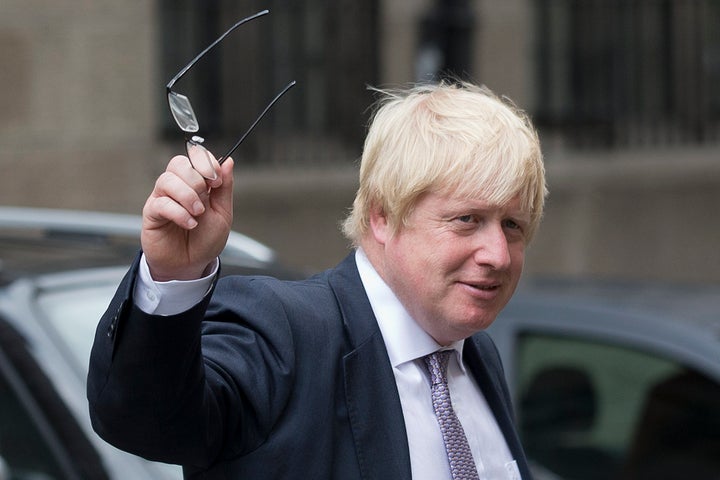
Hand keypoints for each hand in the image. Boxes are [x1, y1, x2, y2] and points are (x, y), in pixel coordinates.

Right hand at [141, 154, 233, 280]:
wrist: (191, 265)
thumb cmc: (205, 240)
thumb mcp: (223, 213)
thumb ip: (225, 188)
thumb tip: (229, 162)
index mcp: (195, 182)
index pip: (195, 157)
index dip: (206, 163)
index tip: (217, 181)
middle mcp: (177, 186)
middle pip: (178, 163)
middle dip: (196, 180)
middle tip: (205, 202)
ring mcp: (162, 198)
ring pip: (167, 180)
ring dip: (187, 196)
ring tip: (198, 214)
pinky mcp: (152, 213)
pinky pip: (161, 203)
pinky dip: (179, 212)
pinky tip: (189, 224)